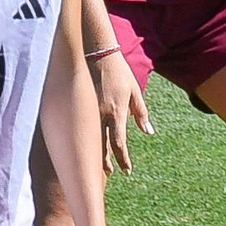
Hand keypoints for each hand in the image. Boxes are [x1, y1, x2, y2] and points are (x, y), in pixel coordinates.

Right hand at [92, 52, 152, 176]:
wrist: (95, 52)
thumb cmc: (118, 71)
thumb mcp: (134, 91)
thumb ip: (141, 113)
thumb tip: (149, 132)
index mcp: (116, 112)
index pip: (119, 144)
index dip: (123, 160)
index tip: (127, 171)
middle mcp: (101, 114)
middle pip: (103, 146)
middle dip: (106, 162)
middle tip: (109, 173)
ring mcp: (87, 110)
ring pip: (90, 139)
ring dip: (94, 154)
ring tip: (98, 167)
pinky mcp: (76, 105)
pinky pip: (80, 126)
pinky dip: (82, 139)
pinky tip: (83, 146)